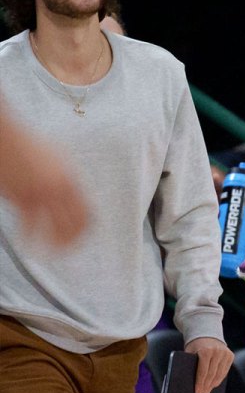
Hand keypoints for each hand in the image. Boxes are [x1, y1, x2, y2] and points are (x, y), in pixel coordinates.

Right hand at [0, 122, 86, 245]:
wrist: (7, 139)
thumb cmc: (29, 146)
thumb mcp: (57, 157)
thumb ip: (66, 176)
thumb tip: (74, 191)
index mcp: (72, 179)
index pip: (88, 211)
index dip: (86, 229)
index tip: (81, 238)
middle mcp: (60, 188)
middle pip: (75, 223)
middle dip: (72, 241)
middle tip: (65, 251)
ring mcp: (41, 194)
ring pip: (53, 228)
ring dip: (52, 245)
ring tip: (48, 253)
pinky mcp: (20, 198)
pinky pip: (29, 226)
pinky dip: (28, 239)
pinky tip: (26, 247)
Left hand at [184, 336, 233, 392]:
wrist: (206, 334)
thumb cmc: (195, 347)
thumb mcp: (190, 354)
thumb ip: (190, 365)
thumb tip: (189, 384)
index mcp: (206, 350)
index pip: (203, 371)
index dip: (200, 383)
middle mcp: (217, 351)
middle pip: (212, 374)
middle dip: (206, 387)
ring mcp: (225, 353)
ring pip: (220, 374)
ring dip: (213, 385)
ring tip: (207, 392)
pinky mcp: (230, 355)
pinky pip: (225, 371)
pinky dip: (219, 379)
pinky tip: (214, 385)